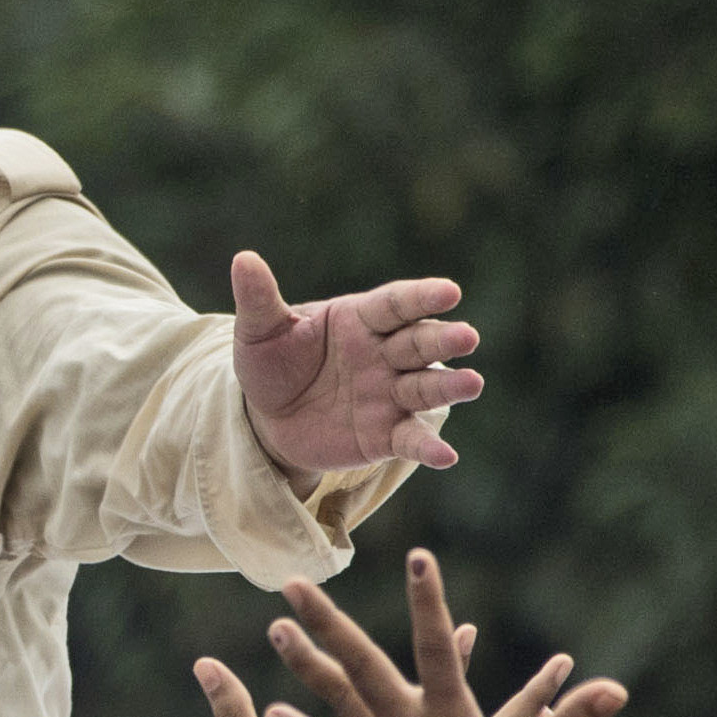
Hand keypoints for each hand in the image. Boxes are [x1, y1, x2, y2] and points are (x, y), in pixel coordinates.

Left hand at [229, 251, 483, 474]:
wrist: (266, 420)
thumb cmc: (271, 364)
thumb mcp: (259, 332)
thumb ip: (258, 299)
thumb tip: (243, 259)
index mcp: (360, 319)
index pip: (396, 304)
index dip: (422, 298)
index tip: (449, 292)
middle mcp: (384, 354)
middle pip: (419, 343)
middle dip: (443, 340)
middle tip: (467, 337)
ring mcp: (389, 395)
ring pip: (425, 388)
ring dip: (448, 387)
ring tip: (472, 383)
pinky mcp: (385, 435)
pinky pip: (409, 440)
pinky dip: (427, 447)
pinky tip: (446, 457)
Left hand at [265, 552, 624, 716]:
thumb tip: (615, 686)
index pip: (438, 651)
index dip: (430, 603)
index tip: (417, 557)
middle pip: (360, 669)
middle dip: (328, 625)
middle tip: (293, 584)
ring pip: (338, 703)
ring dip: (306, 665)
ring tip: (275, 628)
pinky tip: (269, 714)